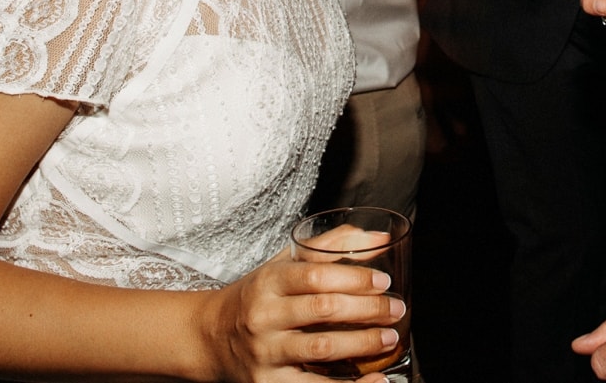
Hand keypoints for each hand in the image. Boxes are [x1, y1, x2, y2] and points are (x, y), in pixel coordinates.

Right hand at [200, 249, 403, 381]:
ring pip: (321, 349)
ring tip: (389, 338)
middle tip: (396, 309)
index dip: (354, 278)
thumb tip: (382, 237)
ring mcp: (265, 352)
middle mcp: (264, 316)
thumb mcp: (284, 265)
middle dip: (367, 310)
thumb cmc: (257, 297)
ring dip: (362, 344)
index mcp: (269, 281)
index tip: (383, 282)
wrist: (209, 338)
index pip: (316, 276)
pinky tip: (376, 381)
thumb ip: (331, 247)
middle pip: (323, 310)